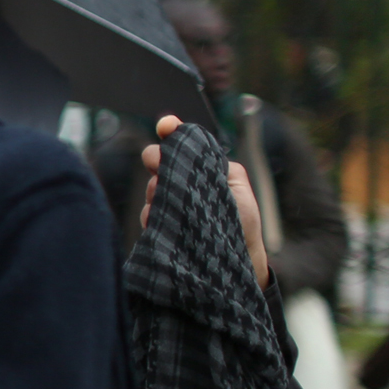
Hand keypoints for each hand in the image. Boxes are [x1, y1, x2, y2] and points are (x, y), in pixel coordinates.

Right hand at [141, 116, 268, 288]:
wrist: (235, 262)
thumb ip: (217, 164)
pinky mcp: (160, 226)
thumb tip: (193, 146)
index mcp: (202, 171)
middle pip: (158, 161)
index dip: (171, 131)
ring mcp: (169, 206)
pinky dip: (152, 215)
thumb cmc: (242, 225)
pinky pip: (147, 213)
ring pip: (151, 188)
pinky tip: (164, 224)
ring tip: (175, 210)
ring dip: (157, 194)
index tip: (166, 125)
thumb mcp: (236, 187)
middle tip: (161, 168)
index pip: (182, 145)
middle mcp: (183, 185)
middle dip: (157, 161)